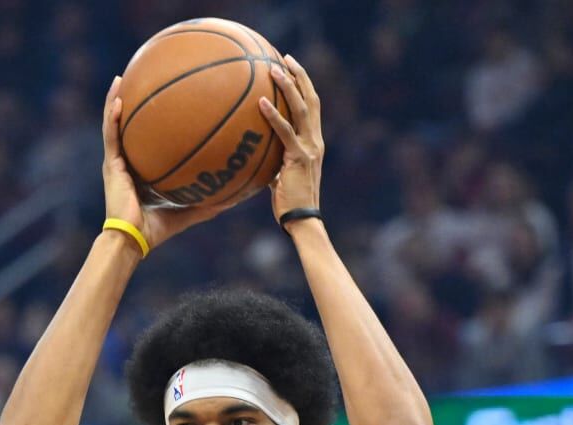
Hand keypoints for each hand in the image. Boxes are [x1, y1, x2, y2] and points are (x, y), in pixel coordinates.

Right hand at [101, 76, 236, 254]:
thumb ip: (210, 202)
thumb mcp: (189, 211)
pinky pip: (111, 135)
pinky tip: (119, 98)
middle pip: (131, 126)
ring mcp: (116, 161)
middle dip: (135, 103)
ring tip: (122, 77)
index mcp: (142, 169)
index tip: (167, 101)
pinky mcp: (111, 165)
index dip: (154, 122)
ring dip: (115, 100)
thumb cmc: (157, 230)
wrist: (133, 240)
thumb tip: (238, 197)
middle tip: (144, 78)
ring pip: (114, 124)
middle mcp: (127, 161)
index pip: (148, 140)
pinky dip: (112, 116)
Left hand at [258, 55, 323, 225]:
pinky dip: (273, 115)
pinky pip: (285, 132)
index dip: (304, 86)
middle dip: (300, 76)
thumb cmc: (289, 202)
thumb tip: (256, 155)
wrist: (302, 219)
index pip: (313, 107)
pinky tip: (261, 102)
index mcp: (314, 143)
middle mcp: (316, 141)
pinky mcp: (299, 158)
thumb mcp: (282, 176)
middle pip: (312, 100)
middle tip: (285, 58)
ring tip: (273, 69)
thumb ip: (274, 161)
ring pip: (302, 109)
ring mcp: (309, 148)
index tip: (292, 68)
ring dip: (288, 87)